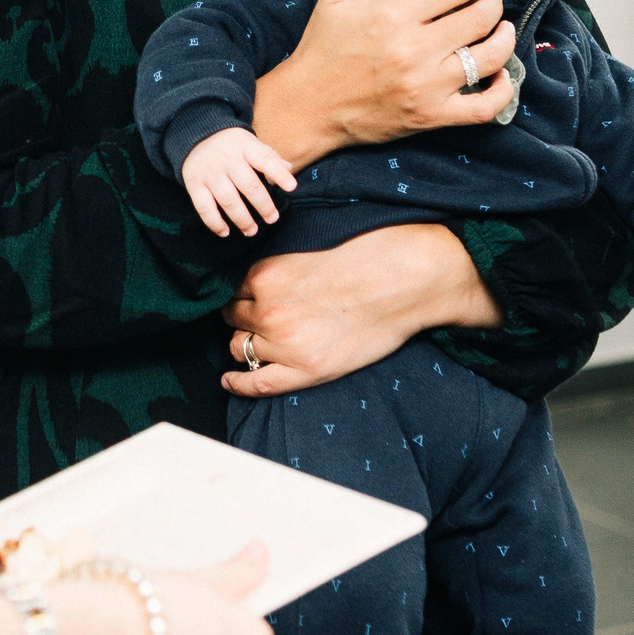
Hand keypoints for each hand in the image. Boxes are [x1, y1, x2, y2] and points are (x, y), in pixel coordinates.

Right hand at [181, 129, 297, 237]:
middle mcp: (227, 158)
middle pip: (248, 185)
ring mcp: (209, 172)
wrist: (194, 136)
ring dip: (242, 219)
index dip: (279, 174)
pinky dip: (215, 223)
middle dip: (263, 205)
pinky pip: (204, 208)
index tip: (291, 187)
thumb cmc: (231, 145)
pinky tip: (225, 232)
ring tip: (252, 231)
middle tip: (272, 218)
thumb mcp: (250, 143)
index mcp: (245, 146)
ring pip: (228, 200)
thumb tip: (289, 169)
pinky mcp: (194, 184)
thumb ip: (269, 157)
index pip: (265, 160)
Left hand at [220, 222, 497, 396]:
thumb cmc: (367, 257)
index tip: (249, 301)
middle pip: (233, 320)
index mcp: (266, 274)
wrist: (405, 280)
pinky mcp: (306, 369)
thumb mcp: (308, 250)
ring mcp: (284, 342)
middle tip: (259, 321)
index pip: (233, 290)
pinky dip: (236, 384)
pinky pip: (255, 383)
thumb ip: (278, 268)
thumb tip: (259, 282)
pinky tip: (228, 381)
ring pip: (240, 349)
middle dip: (243, 320)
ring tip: (258, 346)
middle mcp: (267, 309)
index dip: (242, 297)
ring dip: (246, 346)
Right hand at [249, 0, 516, 168]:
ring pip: (491, 57)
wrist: (309, 106)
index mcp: (394, 14)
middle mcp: (415, 50)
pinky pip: (485, 107)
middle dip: (492, 2)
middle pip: (480, 18)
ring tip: (500, 28)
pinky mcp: (432, 117)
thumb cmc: (325, 46)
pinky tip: (500, 73)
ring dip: (505, 37)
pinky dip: (503, 90)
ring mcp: (427, 87)